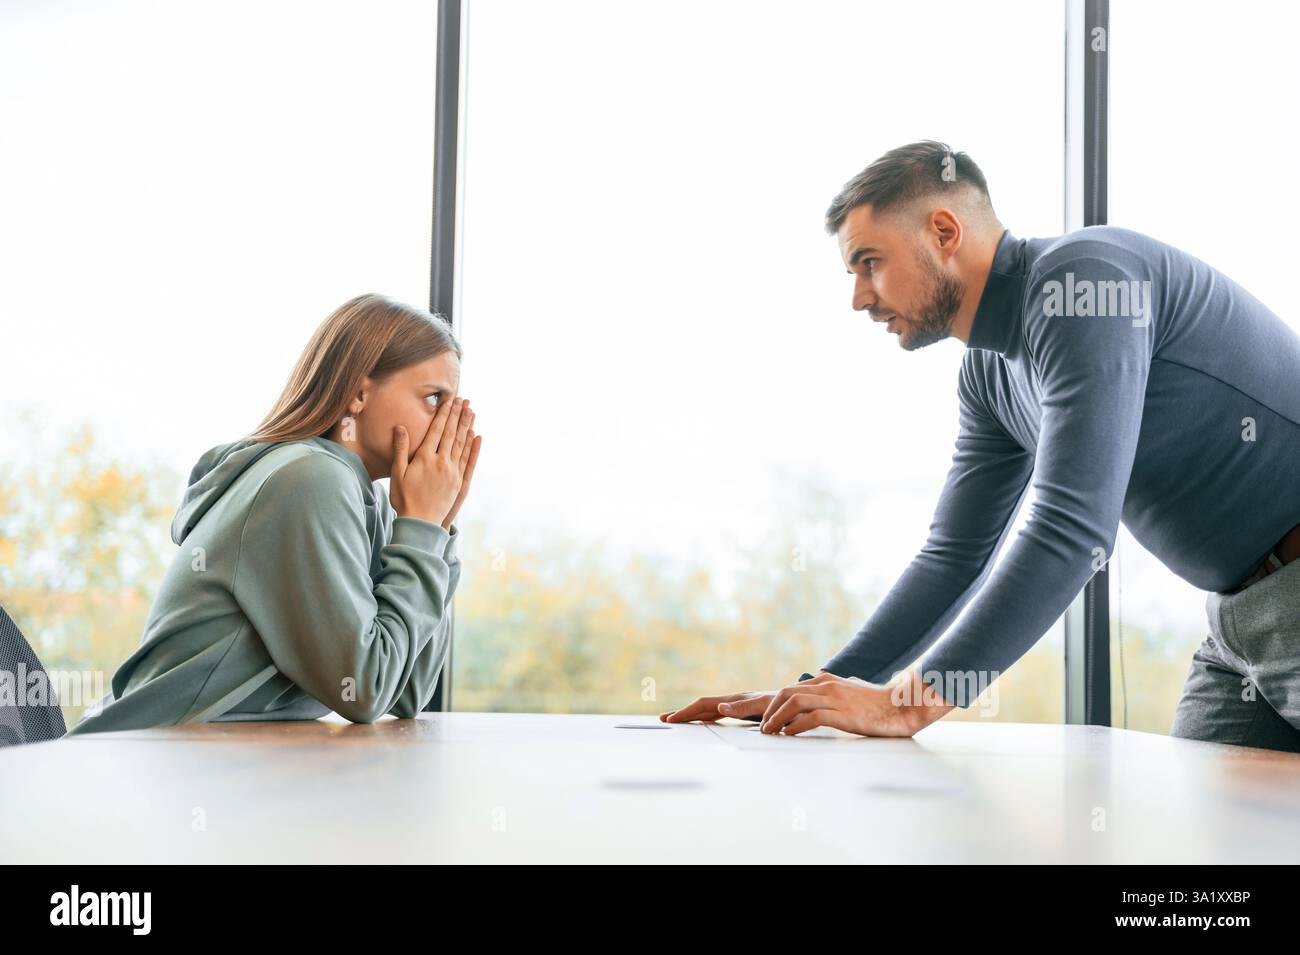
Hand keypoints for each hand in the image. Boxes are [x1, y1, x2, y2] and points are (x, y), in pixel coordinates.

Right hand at [389, 397, 470, 524]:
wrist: (420, 523)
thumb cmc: (404, 499)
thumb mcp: (397, 473)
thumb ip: (400, 449)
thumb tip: (400, 427)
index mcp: (424, 458)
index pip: (436, 430)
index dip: (443, 414)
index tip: (449, 400)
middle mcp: (441, 462)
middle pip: (451, 433)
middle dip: (457, 415)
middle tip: (463, 399)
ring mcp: (453, 472)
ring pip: (462, 444)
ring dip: (466, 426)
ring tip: (471, 411)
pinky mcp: (460, 483)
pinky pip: (468, 461)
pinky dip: (473, 447)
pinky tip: (476, 435)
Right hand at [659, 689, 777, 722]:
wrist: (801, 699)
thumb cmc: (785, 703)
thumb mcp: (764, 706)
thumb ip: (743, 708)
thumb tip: (719, 708)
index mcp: (735, 700)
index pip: (704, 705)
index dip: (687, 712)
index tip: (671, 719)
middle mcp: (734, 702)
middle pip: (703, 707)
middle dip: (684, 713)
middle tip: (665, 719)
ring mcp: (738, 706)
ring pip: (709, 710)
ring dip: (693, 715)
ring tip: (678, 720)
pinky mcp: (744, 712)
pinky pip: (719, 715)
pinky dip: (706, 718)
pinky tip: (703, 723)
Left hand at [757, 670, 951, 736]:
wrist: (902, 706)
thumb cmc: (876, 705)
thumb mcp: (848, 694)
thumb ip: (830, 696)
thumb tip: (815, 707)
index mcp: (826, 681)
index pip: (790, 689)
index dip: (773, 704)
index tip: (765, 719)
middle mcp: (827, 686)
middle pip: (786, 693)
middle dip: (769, 711)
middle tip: (763, 728)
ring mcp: (835, 698)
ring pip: (794, 702)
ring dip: (777, 719)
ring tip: (770, 732)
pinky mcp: (843, 713)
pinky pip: (812, 717)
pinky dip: (795, 726)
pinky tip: (788, 735)